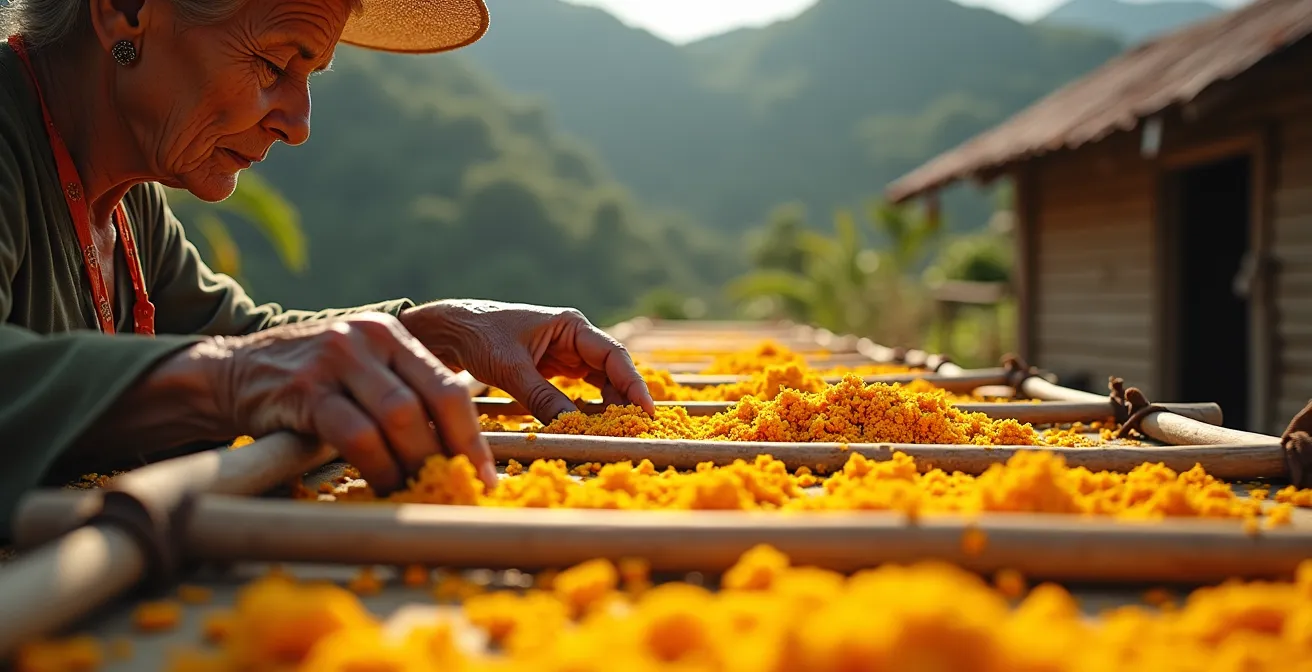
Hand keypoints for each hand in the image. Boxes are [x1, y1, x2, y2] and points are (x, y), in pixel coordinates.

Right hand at [186, 313, 495, 491]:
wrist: (231, 372)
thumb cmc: (310, 385)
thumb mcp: (362, 373)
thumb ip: (404, 396)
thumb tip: (453, 455)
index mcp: (393, 335)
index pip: (449, 386)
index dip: (472, 436)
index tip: (485, 477)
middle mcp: (369, 338)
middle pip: (431, 401)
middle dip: (449, 454)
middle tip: (455, 490)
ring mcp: (336, 359)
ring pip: (398, 417)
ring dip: (413, 463)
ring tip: (417, 491)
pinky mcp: (305, 389)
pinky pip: (355, 434)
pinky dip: (376, 466)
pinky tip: (382, 486)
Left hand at [400, 300, 655, 422]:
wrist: (452, 332)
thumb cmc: (480, 336)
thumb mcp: (510, 369)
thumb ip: (542, 397)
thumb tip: (572, 426)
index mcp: (571, 326)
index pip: (614, 355)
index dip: (633, 383)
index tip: (647, 410)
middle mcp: (575, 338)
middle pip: (613, 371)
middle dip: (626, 399)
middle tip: (637, 429)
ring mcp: (567, 355)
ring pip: (600, 383)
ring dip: (610, 406)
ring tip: (618, 432)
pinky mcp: (555, 371)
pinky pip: (581, 391)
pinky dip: (589, 408)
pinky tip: (594, 426)